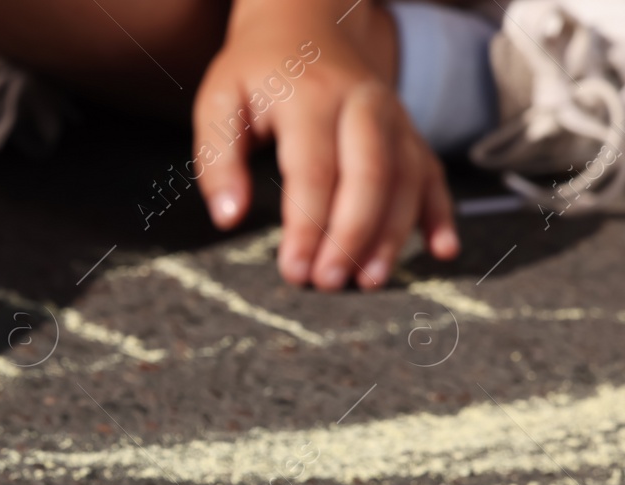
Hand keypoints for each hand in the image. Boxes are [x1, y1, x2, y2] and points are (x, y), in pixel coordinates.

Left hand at [191, 1, 458, 290]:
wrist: (306, 22)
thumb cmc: (255, 71)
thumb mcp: (218, 102)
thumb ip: (217, 159)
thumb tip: (228, 217)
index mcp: (311, 97)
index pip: (314, 170)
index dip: (307, 225)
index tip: (294, 270)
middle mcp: (363, 104)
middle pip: (370, 174)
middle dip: (352, 235)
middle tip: (329, 282)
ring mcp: (394, 117)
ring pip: (407, 178)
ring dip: (393, 234)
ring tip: (370, 281)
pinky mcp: (408, 132)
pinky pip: (432, 173)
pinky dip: (441, 213)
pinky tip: (442, 250)